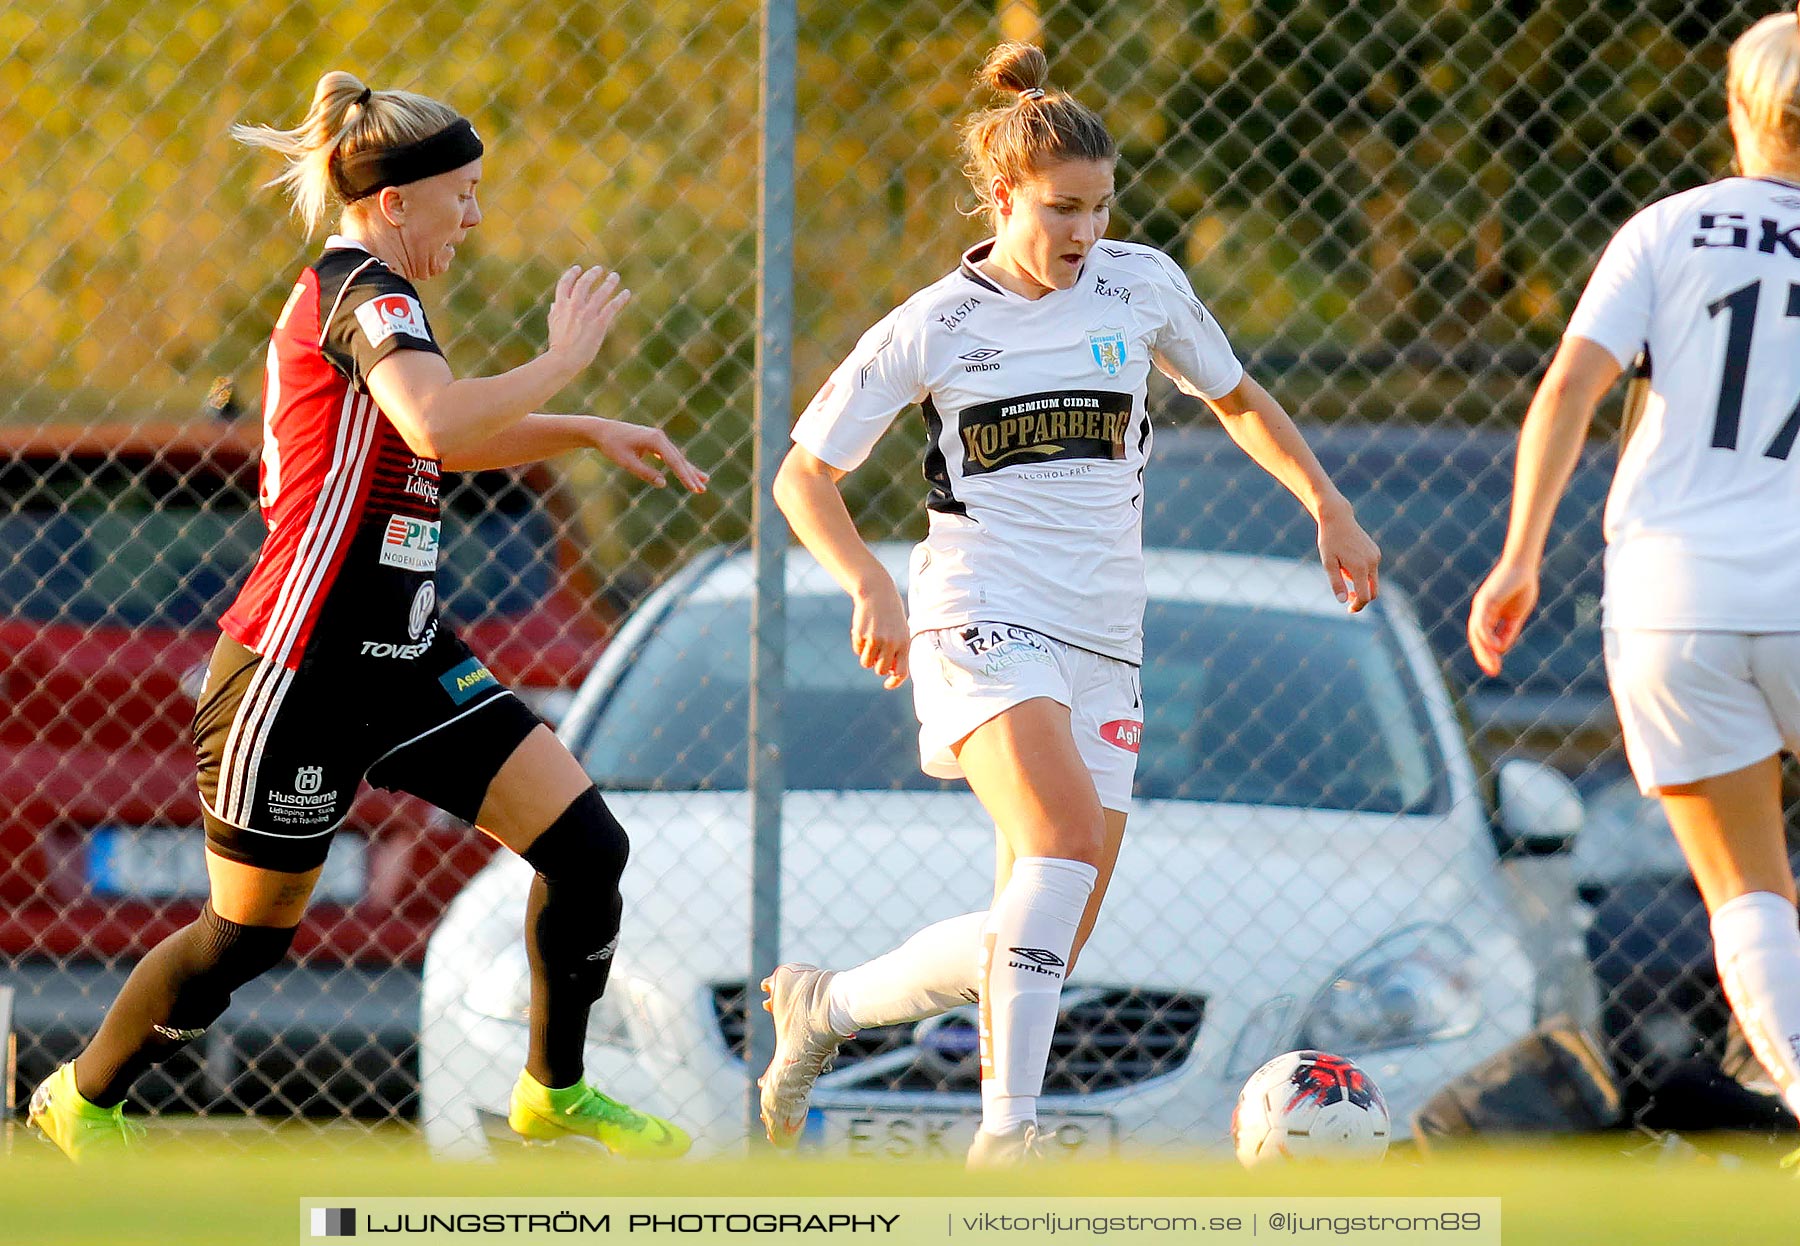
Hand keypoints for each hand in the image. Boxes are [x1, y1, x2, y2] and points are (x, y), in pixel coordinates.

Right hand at [545, 265, 630, 374]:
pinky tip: (627, 293)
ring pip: (601, 292)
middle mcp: (574, 306)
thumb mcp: (553, 326)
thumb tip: (553, 305)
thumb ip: (555, 313)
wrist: (563, 359)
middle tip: (599, 269)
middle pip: (584, 283)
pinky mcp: (599, 323)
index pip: (565, 283)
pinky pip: (612, 306)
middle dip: (592, 274)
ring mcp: (587, 313)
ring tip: (615, 276)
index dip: (572, 274)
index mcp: (560, 305)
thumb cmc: (558, 346)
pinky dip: (620, 299)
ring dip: (609, 282)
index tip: (578, 269)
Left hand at [590, 420, 708, 492]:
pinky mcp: (654, 442)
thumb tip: (663, 483)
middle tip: (702, 490)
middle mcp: (660, 437)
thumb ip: (645, 473)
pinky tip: (687, 472)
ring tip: (704, 481)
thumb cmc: (612, 446)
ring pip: (677, 457)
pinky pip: (670, 456)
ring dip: (689, 470)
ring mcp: (658, 439)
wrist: (602, 430)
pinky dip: (679, 465)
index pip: (674, 461)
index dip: (685, 476)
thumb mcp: (627, 462)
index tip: (694, 488)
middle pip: (679, 459)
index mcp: (655, 440)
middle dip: (691, 475)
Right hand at [851, 576, 909, 689]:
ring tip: (870, 640)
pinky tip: (864, 630)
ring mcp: (875, 640)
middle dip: (877, 665)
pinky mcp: (861, 635)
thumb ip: (898, 651)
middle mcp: (891, 644)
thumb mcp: (901, 631)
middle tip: (877, 653)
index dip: (894, 682)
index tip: (887, 684)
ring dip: (867, 656)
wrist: (877, 592)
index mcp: (904, 643)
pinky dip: (859, 644)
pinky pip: (858, 650)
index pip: (901, 672)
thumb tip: (890, 671)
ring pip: (867, 663)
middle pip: (880, 670)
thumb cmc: (891, 615)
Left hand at [1317, 497, 1379, 612]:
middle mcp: (1372, 562)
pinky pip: (1372, 570)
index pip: (1365, 596)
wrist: (1337, 518)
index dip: (1358, 606)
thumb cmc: (1329, 541)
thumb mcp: (1328, 563)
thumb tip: (1343, 601)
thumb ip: (1336, 582)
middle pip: (1374, 591)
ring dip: (1360, 583)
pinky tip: (1347, 562)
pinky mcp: (1376, 552)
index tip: (1349, 610)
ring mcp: (1376, 557)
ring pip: (1373, 581)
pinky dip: (1362, 574)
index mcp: (1360, 567)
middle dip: (1362, 598)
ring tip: (1342, 569)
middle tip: (1348, 598)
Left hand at [1468, 559, 1538, 676]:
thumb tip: (1500, 648)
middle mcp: (1481, 612)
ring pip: (1476, 633)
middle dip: (1484, 656)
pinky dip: (1486, 636)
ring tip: (1493, 665)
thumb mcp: (1516, 614)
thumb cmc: (1521, 587)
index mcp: (1488, 615)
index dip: (1488, 653)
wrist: (1523, 567)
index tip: (1495, 668)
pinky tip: (1494, 646)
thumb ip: (1508, 630)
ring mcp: (1481, 606)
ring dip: (1483, 650)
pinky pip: (1481, 623)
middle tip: (1493, 672)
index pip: (1483, 638)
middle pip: (1477, 638)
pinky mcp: (1485, 601)